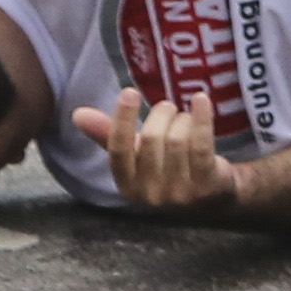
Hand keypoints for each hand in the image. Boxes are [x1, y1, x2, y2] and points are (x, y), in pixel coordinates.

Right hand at [75, 96, 235, 213]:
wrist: (213, 198)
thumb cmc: (168, 170)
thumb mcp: (138, 157)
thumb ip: (108, 137)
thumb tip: (77, 114)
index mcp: (128, 188)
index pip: (118, 151)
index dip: (122, 119)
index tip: (129, 92)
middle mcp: (152, 196)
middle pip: (150, 139)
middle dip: (161, 114)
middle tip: (168, 109)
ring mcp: (181, 194)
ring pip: (176, 139)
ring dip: (182, 119)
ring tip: (184, 119)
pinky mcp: (209, 186)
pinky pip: (201, 145)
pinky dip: (201, 118)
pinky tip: (201, 100)